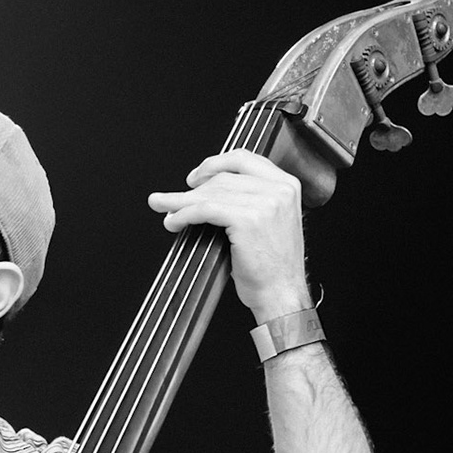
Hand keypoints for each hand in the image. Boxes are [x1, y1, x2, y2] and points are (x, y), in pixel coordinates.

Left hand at [147, 150, 309, 321]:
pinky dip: (184, 213)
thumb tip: (212, 190)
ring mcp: (265, 203)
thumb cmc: (274, 267)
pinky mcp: (247, 219)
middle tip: (173, 199)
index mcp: (287, 185)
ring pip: (211, 192)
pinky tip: (174, 220)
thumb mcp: (271, 221)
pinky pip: (205, 209)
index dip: (214, 164)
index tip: (196, 176)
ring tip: (165, 209)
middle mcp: (279, 189)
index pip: (243, 158)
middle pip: (223, 176)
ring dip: (181, 201)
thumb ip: (252, 199)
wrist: (282, 294)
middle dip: (193, 188)